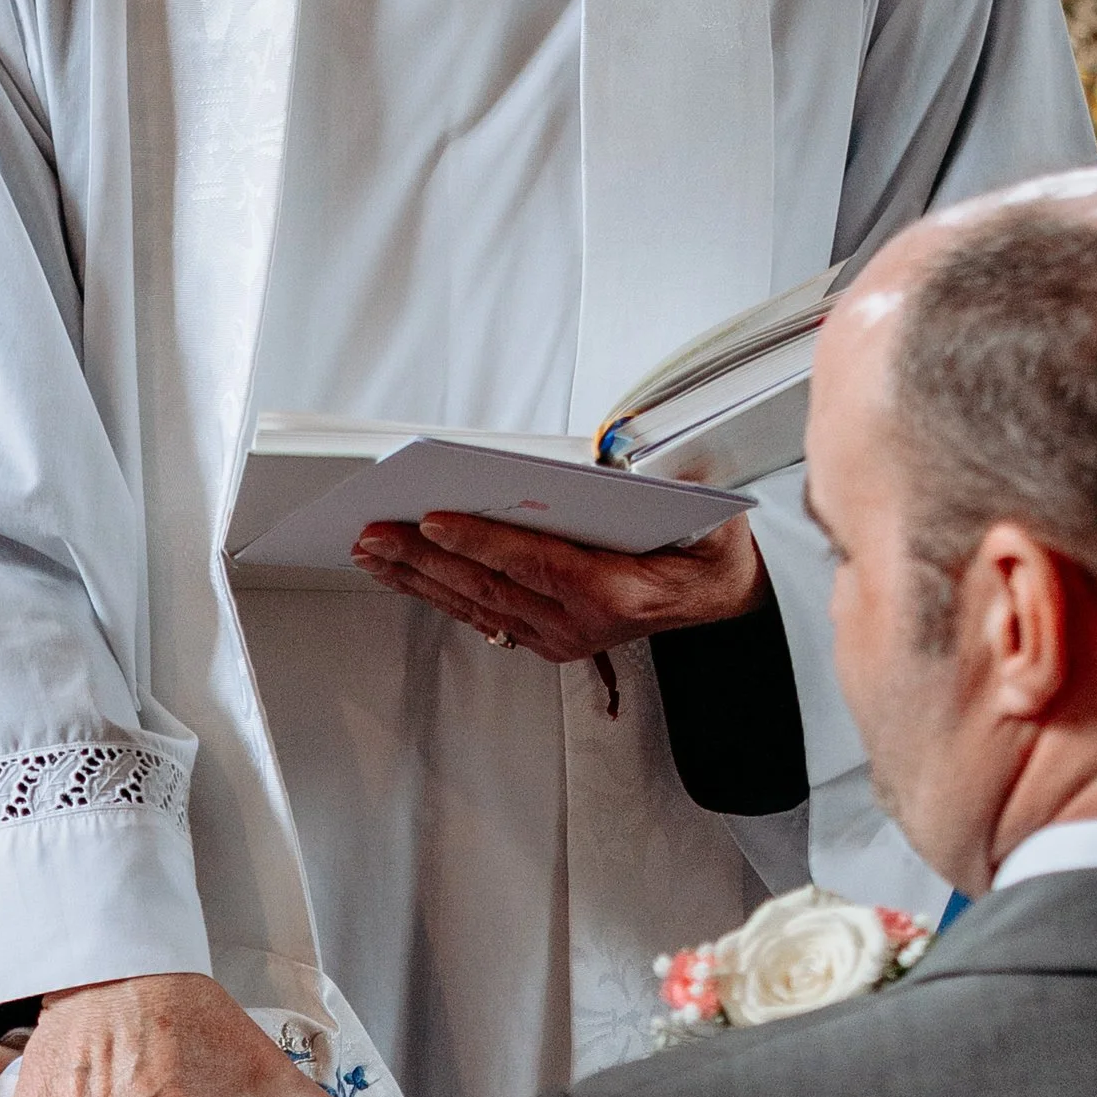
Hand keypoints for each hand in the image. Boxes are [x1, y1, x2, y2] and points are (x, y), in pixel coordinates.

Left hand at [353, 507, 764, 665]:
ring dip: (420, 577)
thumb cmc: (706, 551)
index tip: (432, 520)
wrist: (722, 598)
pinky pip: (484, 614)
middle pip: (488, 585)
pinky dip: (442, 592)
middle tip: (376, 534)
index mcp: (611, 590)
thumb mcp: (703, 511)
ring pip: (476, 604)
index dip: (478, 540)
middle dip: (424, 558)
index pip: (531, 560)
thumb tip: (622, 457)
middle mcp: (579, 623)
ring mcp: (561, 636)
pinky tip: (409, 575)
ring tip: (374, 554)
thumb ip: (669, 483)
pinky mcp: (549, 639)